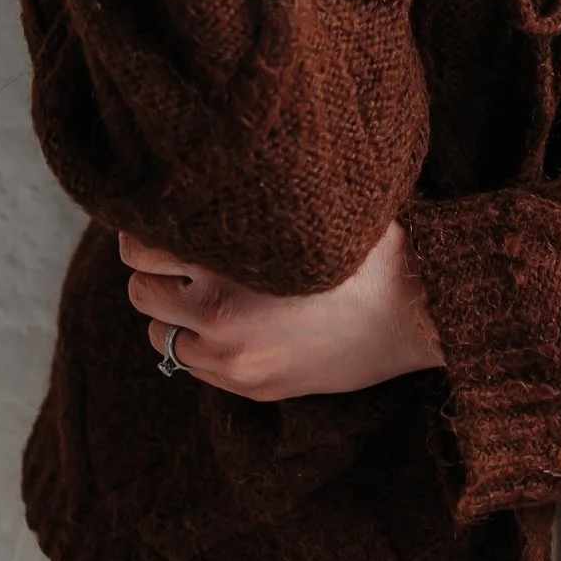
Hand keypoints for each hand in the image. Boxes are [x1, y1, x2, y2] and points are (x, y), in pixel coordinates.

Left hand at [120, 218, 444, 401]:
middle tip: (182, 255)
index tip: (165, 219)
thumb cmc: (369, 245)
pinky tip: (229, 322)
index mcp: (229, 260)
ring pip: (158, 332)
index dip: (148, 229)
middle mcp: (220, 313)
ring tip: (206, 291)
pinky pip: (190, 365)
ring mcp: (234, 357)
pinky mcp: (251, 385)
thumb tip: (205, 175)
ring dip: (173, 311)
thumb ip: (249, 204)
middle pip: (141, 288)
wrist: (419, 311)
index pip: (142, 246)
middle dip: (156, 271)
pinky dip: (197, 343)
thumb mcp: (306, 210)